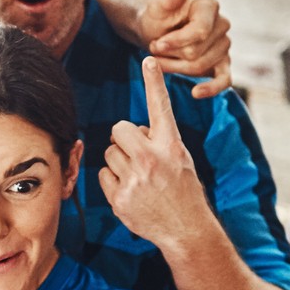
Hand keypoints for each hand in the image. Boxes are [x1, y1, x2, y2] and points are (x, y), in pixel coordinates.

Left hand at [97, 58, 212, 248]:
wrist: (186, 229)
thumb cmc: (183, 190)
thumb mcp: (180, 159)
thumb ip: (159, 140)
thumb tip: (132, 130)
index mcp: (172, 146)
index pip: (161, 108)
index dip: (154, 83)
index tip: (149, 60)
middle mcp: (153, 159)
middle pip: (119, 128)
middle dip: (123, 138)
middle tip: (137, 154)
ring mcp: (135, 179)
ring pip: (109, 152)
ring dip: (118, 160)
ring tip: (137, 176)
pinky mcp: (120, 198)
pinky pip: (103, 175)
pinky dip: (112, 180)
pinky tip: (130, 191)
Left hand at [140, 0, 231, 97]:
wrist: (156, 31)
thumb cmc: (156, 18)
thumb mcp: (156, 8)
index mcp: (210, 7)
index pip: (199, 32)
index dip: (176, 42)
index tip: (156, 45)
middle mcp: (222, 24)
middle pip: (197, 52)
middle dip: (171, 55)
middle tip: (155, 49)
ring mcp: (224, 45)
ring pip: (200, 67)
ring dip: (176, 67)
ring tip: (161, 59)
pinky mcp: (222, 63)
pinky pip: (224, 80)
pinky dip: (211, 88)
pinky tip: (196, 93)